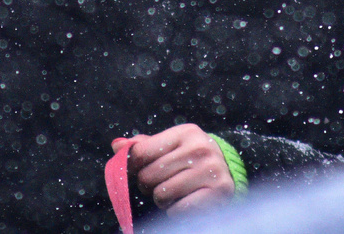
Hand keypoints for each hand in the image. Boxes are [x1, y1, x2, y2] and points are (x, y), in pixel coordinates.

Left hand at [112, 123, 233, 216]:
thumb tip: (117, 145)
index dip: (132, 166)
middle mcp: (199, 149)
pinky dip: (176, 211)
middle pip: (149, 176)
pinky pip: (177, 210)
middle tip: (162, 183)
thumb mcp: (170, 146)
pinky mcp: (218, 193)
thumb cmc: (190, 159)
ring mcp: (210, 171)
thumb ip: (143, 146)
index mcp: (185, 133)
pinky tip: (186, 201)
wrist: (227, 173)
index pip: (141, 152)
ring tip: (175, 193)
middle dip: (149, 185)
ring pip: (161, 194)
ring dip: (163, 199)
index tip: (137, 170)